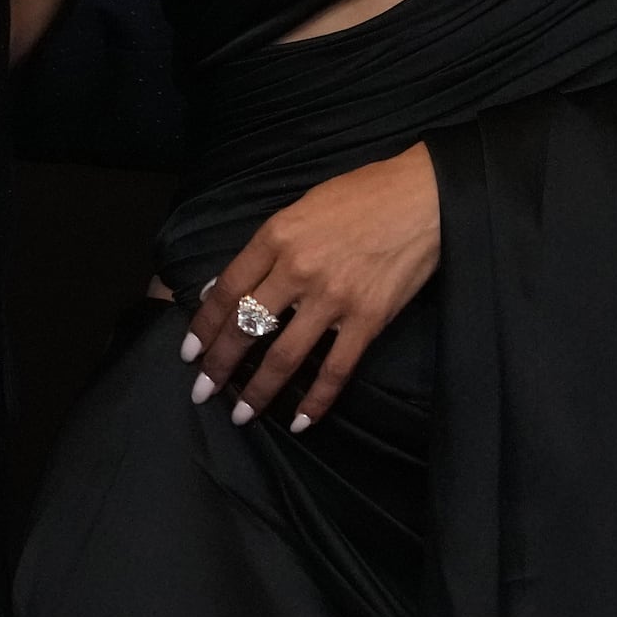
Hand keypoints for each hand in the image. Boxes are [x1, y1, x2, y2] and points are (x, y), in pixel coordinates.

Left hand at [185, 145, 438, 431]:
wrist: (426, 196)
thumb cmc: (365, 195)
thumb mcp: (303, 207)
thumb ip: (266, 247)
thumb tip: (225, 288)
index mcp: (278, 235)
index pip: (228, 289)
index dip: (204, 325)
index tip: (190, 351)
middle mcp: (299, 268)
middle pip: (246, 327)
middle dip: (219, 365)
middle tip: (202, 391)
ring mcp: (334, 297)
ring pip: (284, 356)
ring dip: (258, 390)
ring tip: (240, 413)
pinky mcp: (368, 319)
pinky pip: (336, 369)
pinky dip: (316, 400)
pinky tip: (300, 421)